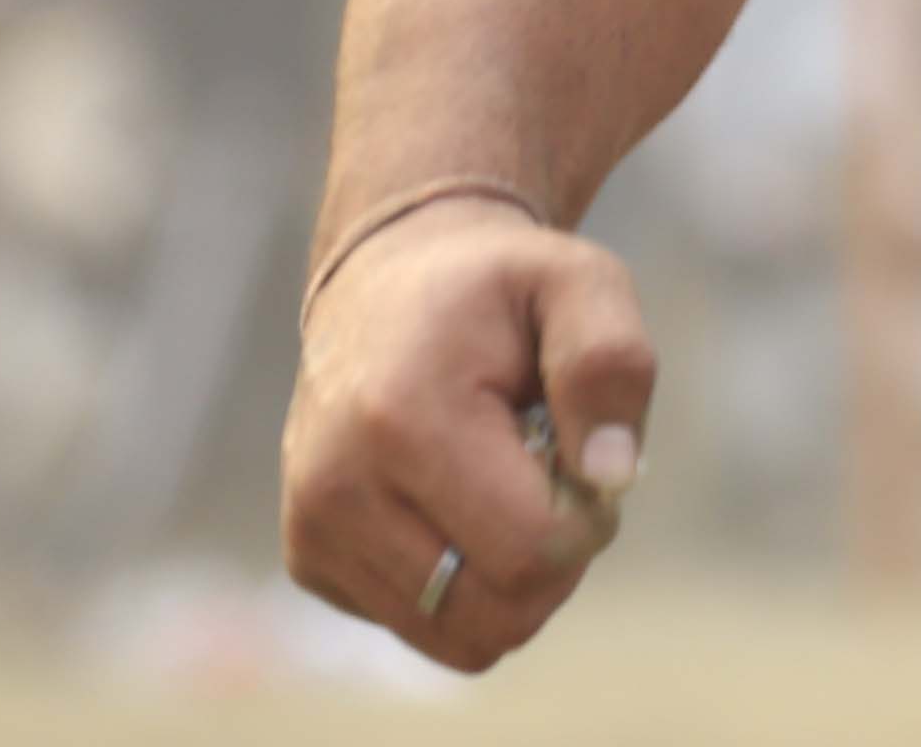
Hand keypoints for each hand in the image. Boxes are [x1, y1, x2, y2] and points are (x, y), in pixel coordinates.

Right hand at [281, 201, 654, 674]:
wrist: (385, 282)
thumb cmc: (497, 288)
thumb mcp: (579, 282)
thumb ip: (610, 365)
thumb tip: (610, 477)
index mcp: (402, 419)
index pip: (531, 550)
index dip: (588, 519)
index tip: (582, 454)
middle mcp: (338, 490)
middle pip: (499, 614)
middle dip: (554, 559)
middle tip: (549, 473)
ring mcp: (314, 535)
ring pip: (463, 638)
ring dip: (511, 578)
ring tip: (502, 485)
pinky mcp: (310, 562)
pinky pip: (426, 628)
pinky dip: (464, 584)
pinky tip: (457, 503)